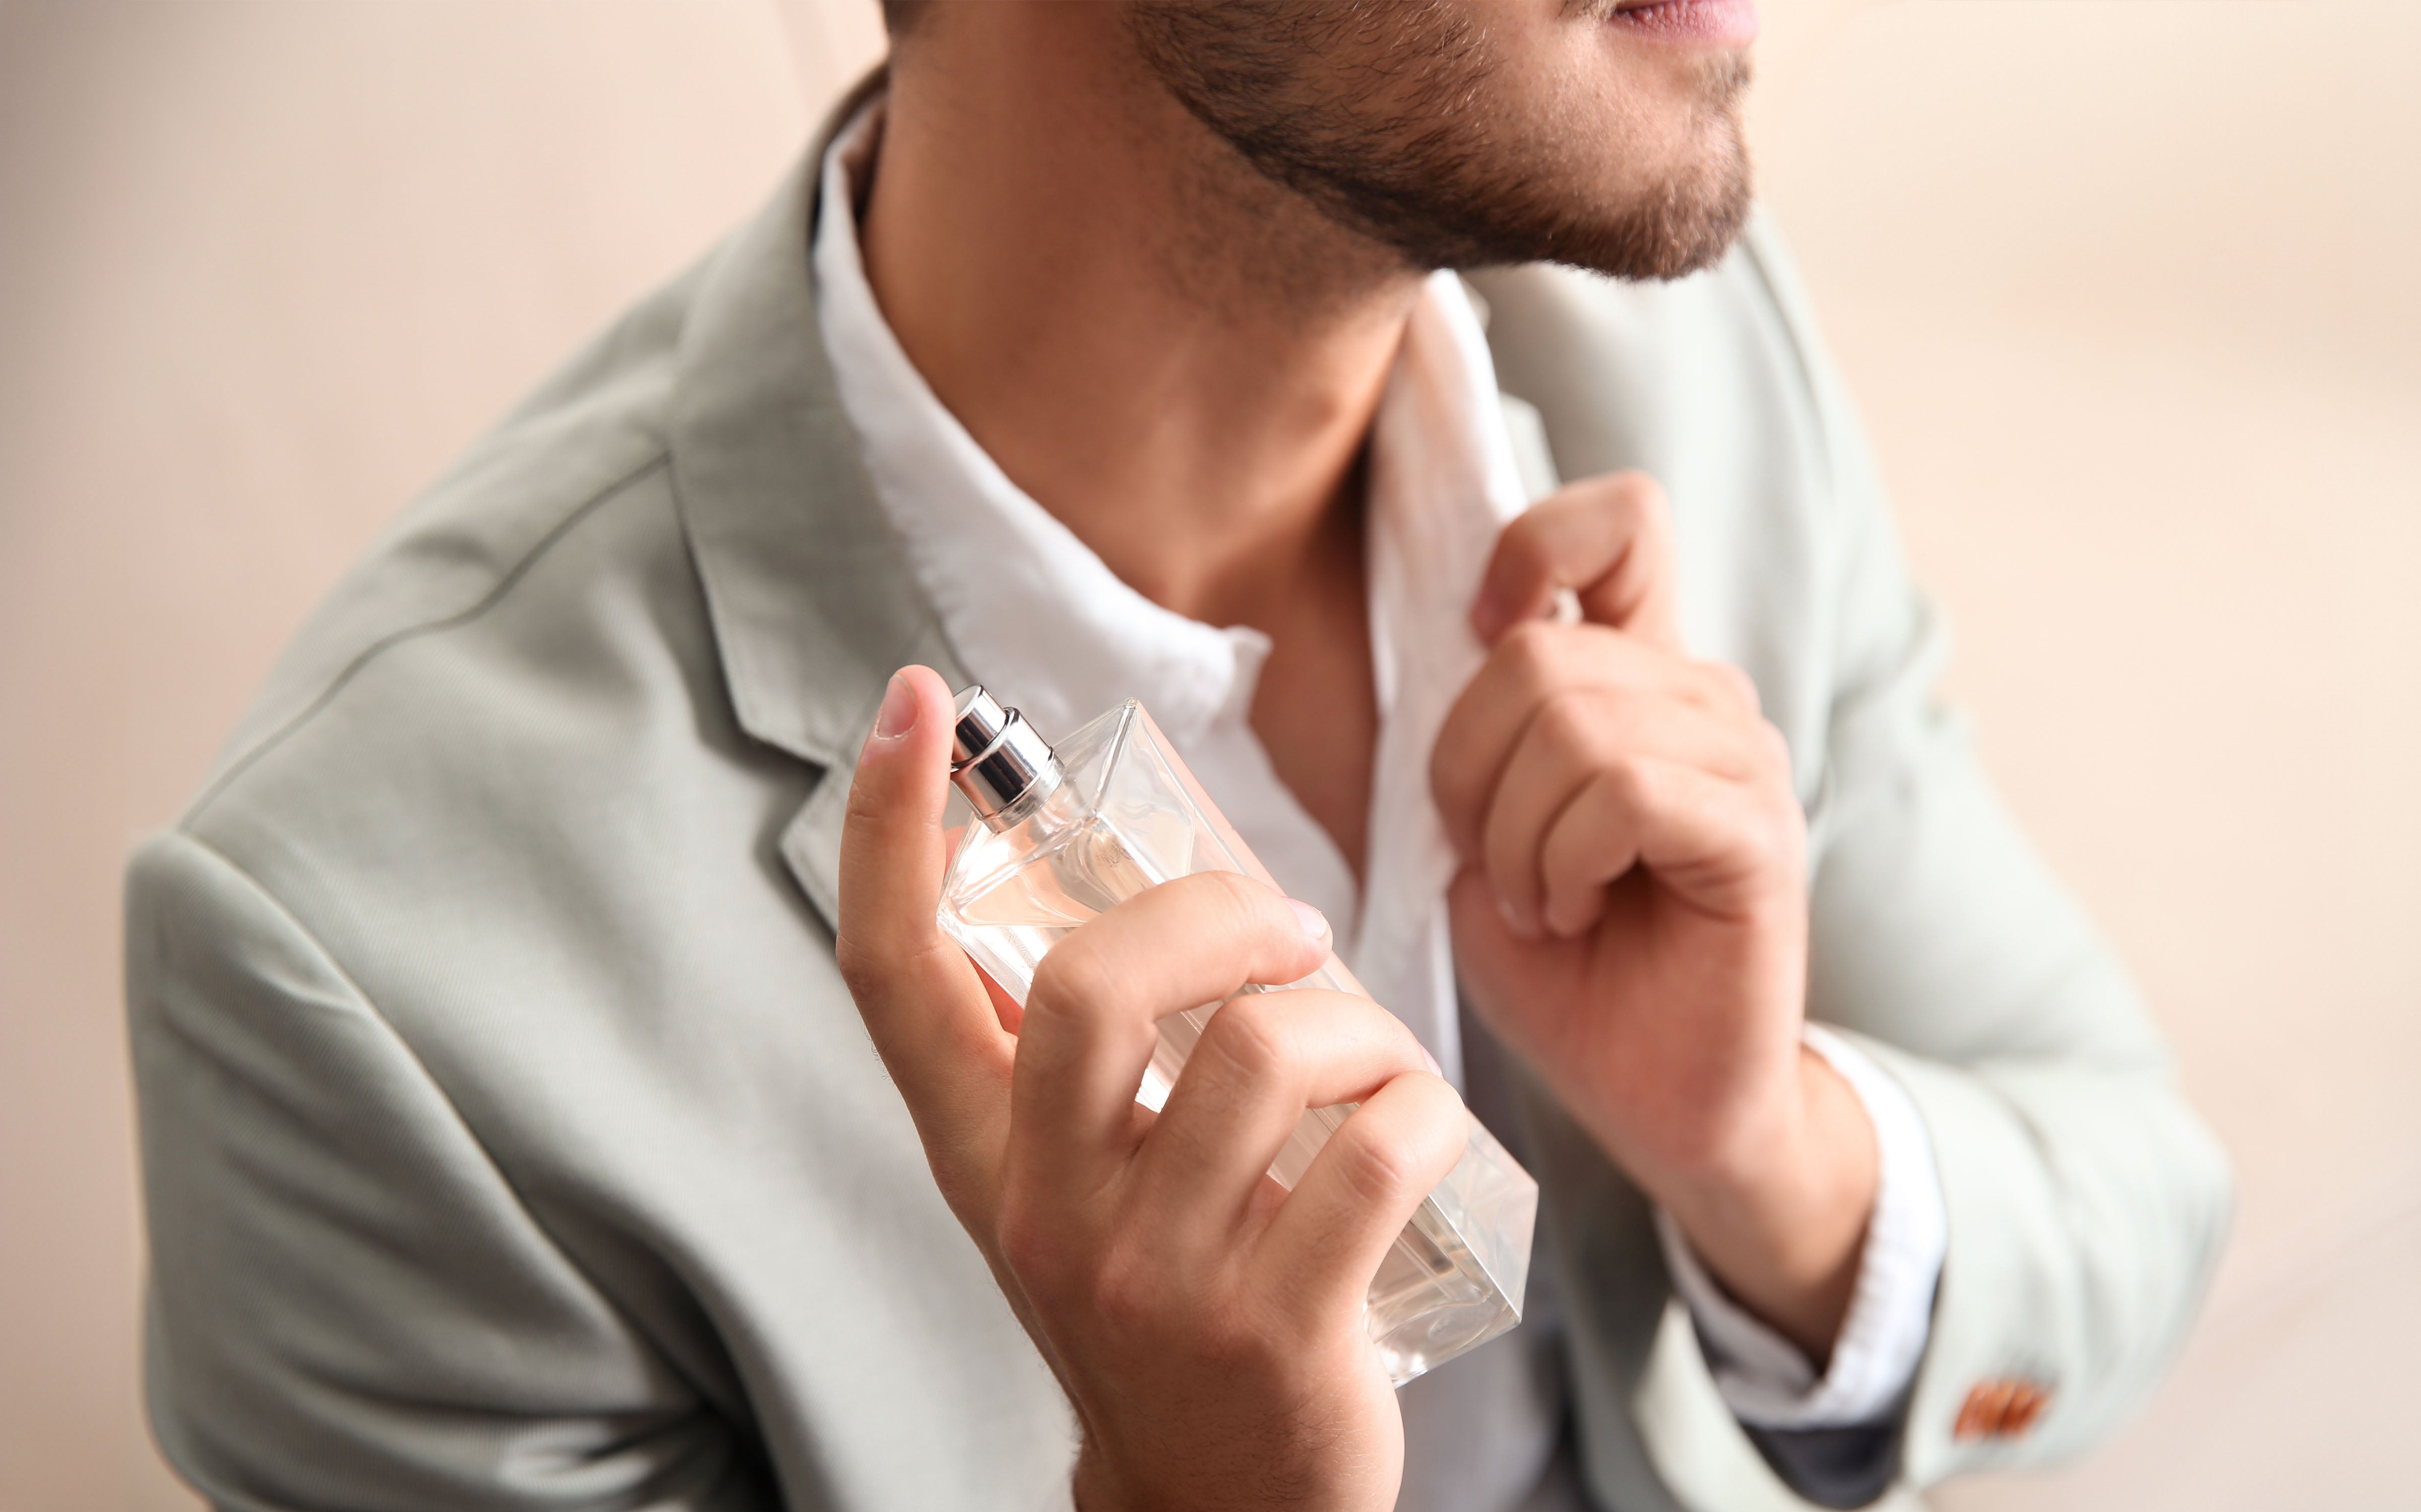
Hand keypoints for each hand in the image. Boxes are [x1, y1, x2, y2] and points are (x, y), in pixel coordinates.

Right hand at [837, 666, 1466, 1511]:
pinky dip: (1424, 1111)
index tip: (915, 704)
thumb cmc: (1166, 1306)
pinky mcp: (1280, 1329)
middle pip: (1092, 982)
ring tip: (1368, 1048)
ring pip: (1268, 1051)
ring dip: (1352, 1018)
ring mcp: (1159, 1277)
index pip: (896, 977)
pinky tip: (1416, 1128)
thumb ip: (1080, 1066)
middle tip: (1282, 927)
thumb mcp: (1082, 1189)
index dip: (890, 832)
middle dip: (1210, 911)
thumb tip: (1142, 896)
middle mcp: (1050, 1212)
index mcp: (986, 1161)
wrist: (1217, 1509)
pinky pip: (1380, 1152)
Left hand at [1433, 473, 1876, 1359]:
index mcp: (1639, 679)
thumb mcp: (1486, 836)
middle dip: (1469, 769)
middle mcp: (1702, 698)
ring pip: (1575, 722)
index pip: (1621, 522)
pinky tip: (1574, 916)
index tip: (1477, 632)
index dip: (1535, 547)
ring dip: (1516, 834)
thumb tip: (1469, 654)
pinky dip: (1564, 863)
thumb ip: (1480, 740)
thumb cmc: (1570, 974)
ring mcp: (1741, 760)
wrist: (1654, 1101)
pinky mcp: (1757, 834)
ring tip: (1542, 903)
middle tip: (1493, 862)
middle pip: (1539, 649)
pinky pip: (1625, 792)